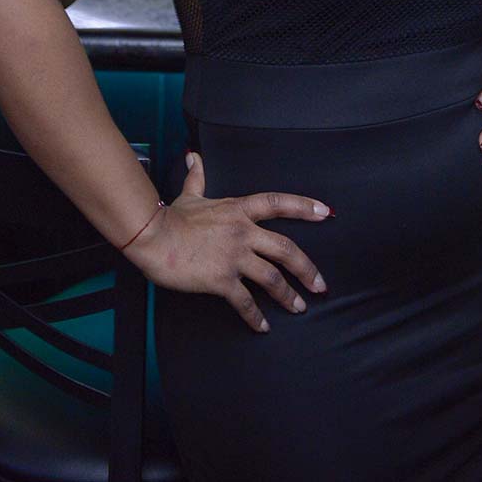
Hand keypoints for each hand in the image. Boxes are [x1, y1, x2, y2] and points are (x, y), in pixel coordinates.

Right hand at [125, 152, 330, 332]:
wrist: (154, 237)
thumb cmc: (171, 217)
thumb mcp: (190, 194)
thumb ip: (197, 176)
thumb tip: (193, 156)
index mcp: (239, 210)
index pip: (278, 203)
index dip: (304, 206)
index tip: (327, 212)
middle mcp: (243, 232)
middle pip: (286, 249)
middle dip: (307, 269)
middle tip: (321, 285)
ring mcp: (234, 257)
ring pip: (272, 278)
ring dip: (288, 296)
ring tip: (298, 307)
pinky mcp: (222, 280)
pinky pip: (245, 301)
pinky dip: (255, 317)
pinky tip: (262, 326)